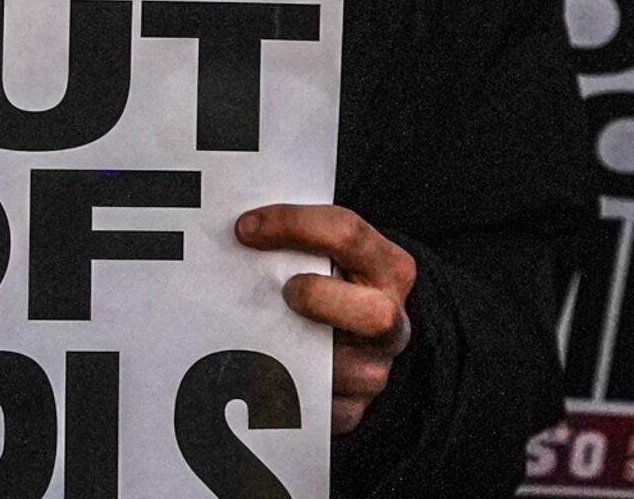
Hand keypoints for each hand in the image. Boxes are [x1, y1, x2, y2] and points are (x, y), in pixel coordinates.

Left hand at [235, 204, 415, 434]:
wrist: (362, 339)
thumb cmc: (334, 284)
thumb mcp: (333, 254)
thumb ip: (302, 241)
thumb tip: (241, 231)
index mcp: (390, 268)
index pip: (346, 233)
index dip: (293, 225)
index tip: (245, 228)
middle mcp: (392, 321)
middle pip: (374, 315)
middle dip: (320, 299)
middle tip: (282, 291)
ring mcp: (376, 370)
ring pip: (339, 369)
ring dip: (292, 351)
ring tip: (257, 336)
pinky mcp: (353, 410)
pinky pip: (315, 406)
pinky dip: (283, 391)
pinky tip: (260, 372)